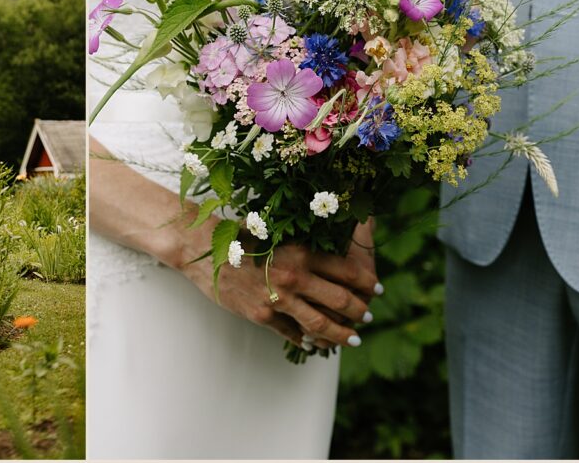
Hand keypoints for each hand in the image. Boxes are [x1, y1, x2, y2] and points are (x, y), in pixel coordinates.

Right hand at [181, 237, 377, 348]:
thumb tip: (329, 253)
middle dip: (361, 311)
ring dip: (342, 334)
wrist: (203, 249)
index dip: (367, 283)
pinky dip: (306, 340)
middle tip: (369, 316)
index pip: (347, 271)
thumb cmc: (239, 236)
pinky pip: (292, 333)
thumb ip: (302, 247)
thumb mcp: (275, 233)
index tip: (376, 289)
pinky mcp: (262, 315)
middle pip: (341, 300)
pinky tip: (313, 344)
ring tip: (353, 339)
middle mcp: (295, 276)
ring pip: (321, 324)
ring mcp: (278, 299)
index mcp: (302, 252)